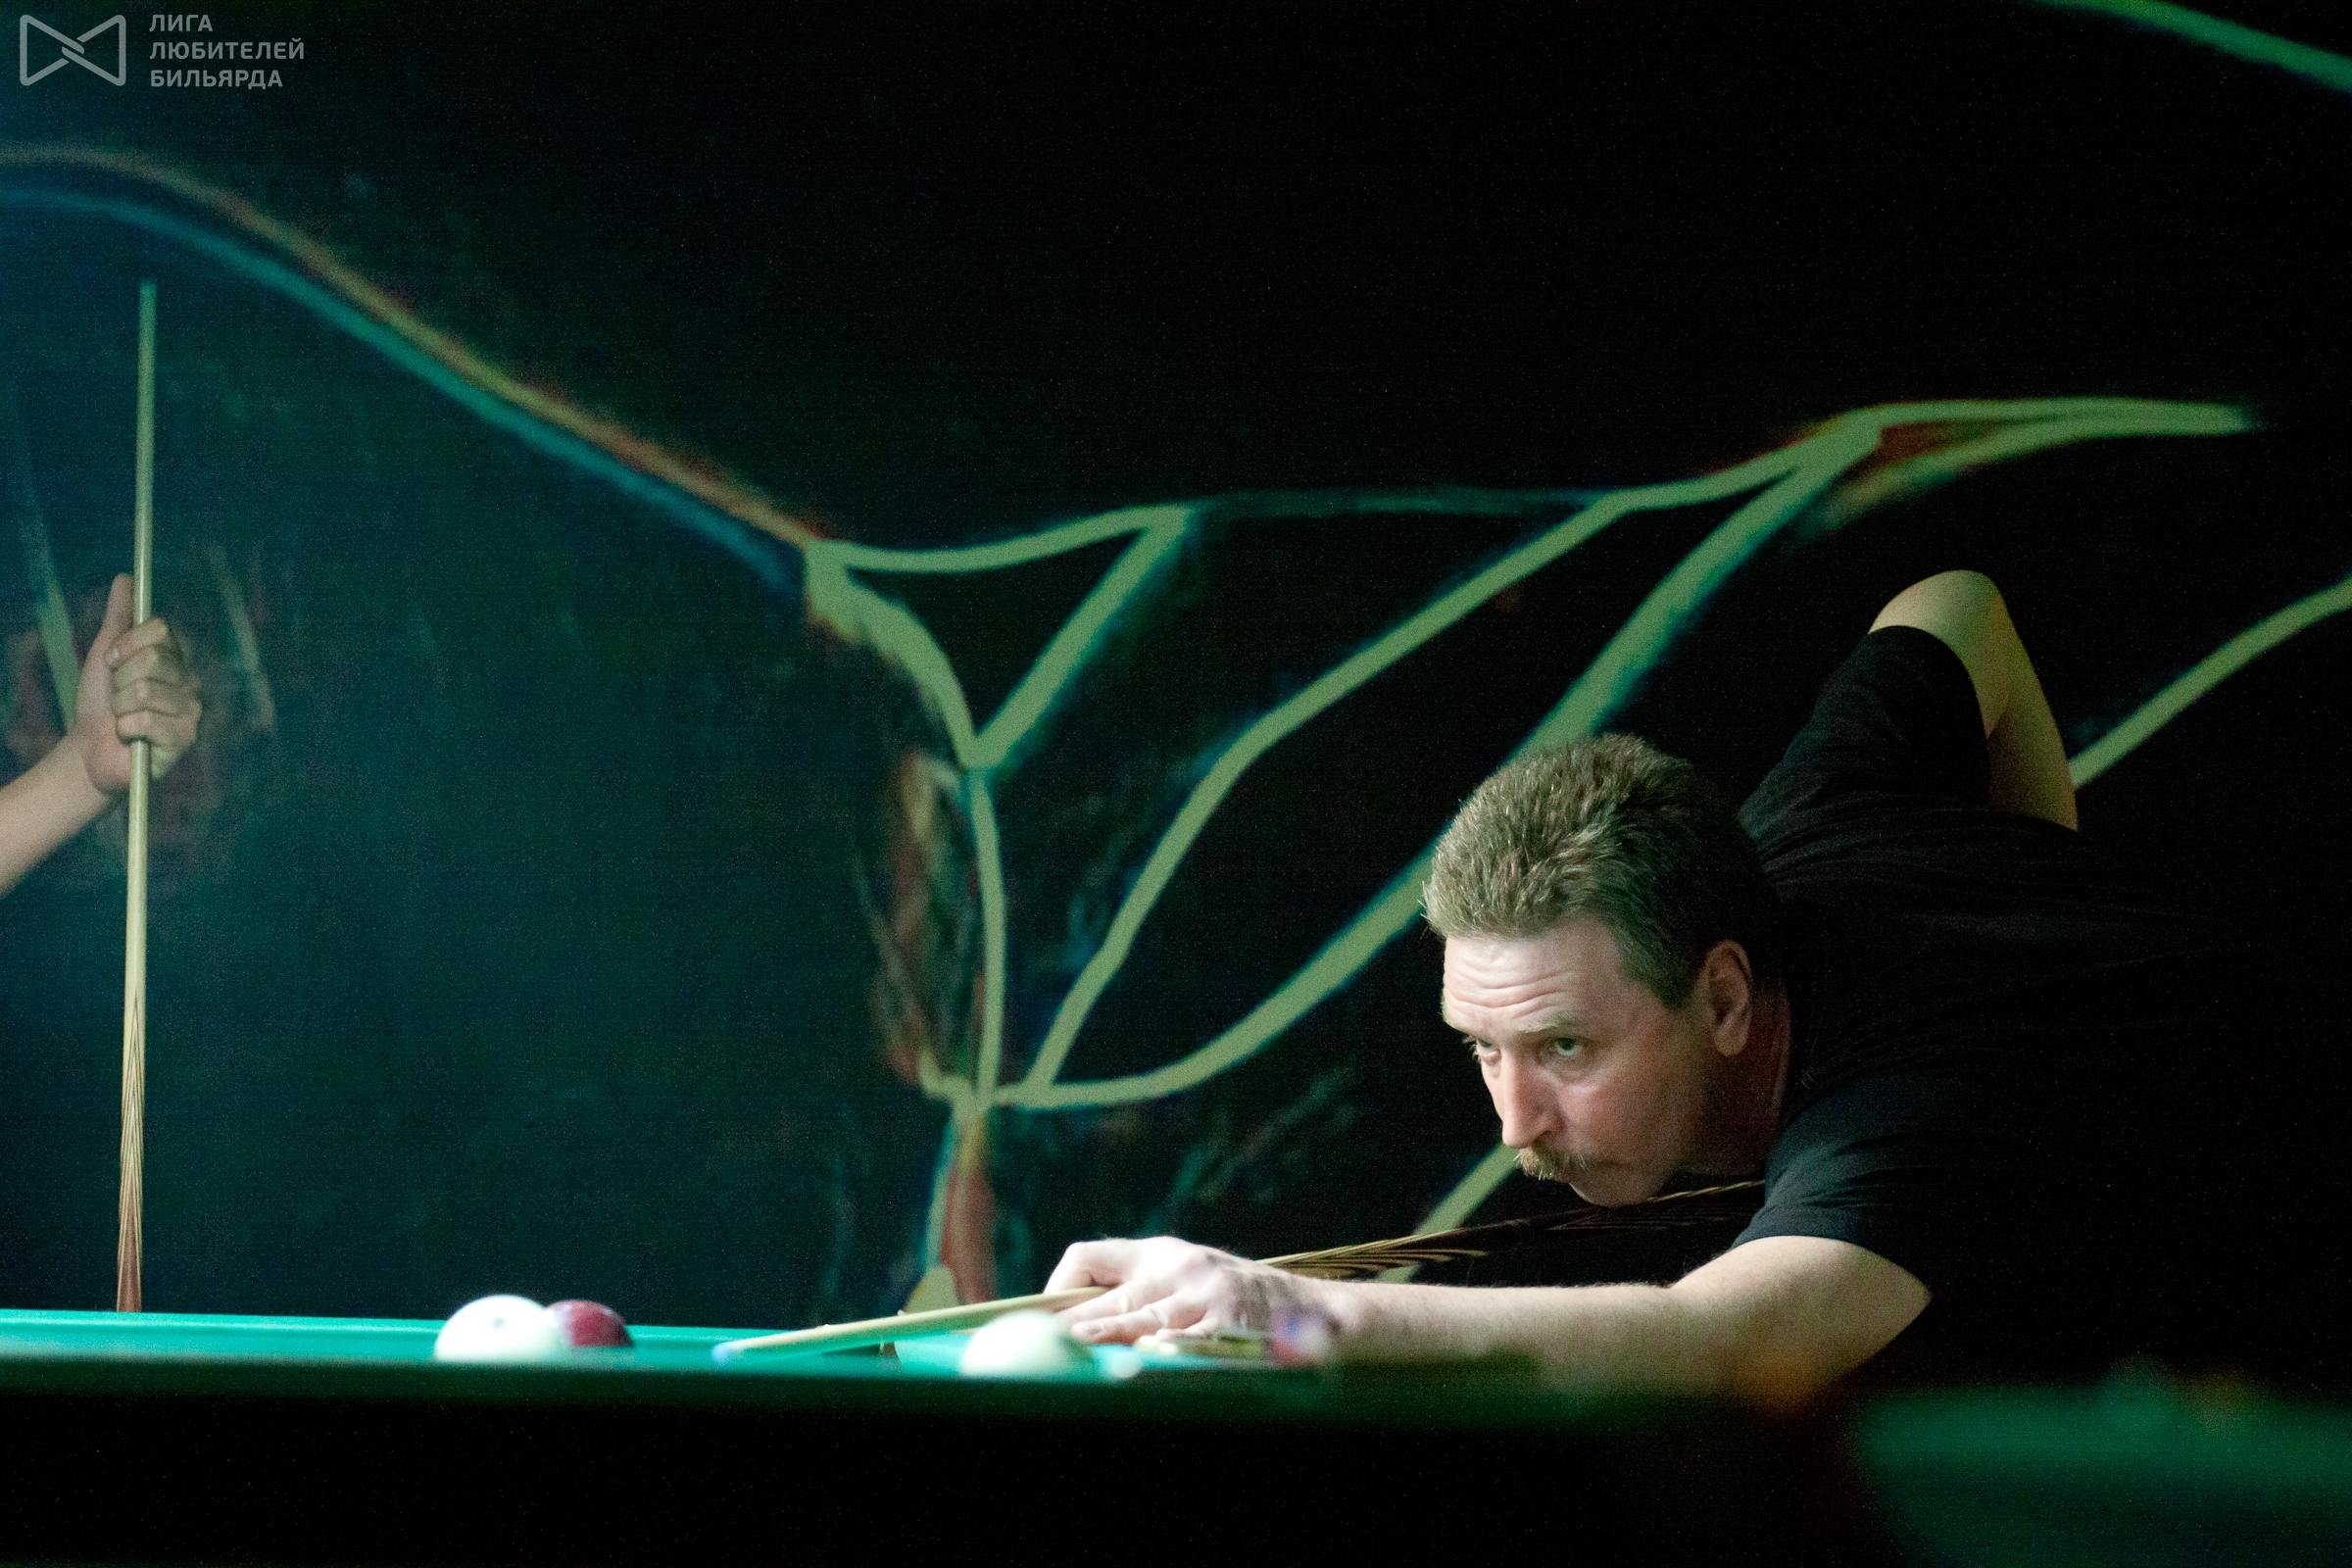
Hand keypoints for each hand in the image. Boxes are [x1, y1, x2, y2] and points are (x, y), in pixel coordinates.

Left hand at [72, 574, 202, 796]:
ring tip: (122, 719)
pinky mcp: (185, 739)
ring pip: (145, 691)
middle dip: (120, 679)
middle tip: (117, 697)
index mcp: (175, 659)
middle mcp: (190, 682)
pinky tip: (131, 738)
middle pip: (153, 658)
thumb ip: (118, 618)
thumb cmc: (99, 703)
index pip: (159, 630)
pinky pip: (145, 721)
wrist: (90, 749)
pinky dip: (125, 730)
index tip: (111, 661)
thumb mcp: (104, 655)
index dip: (126, 644)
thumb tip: (125, 578)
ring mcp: (191, 711)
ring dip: (120, 707)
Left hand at [1046, 1236, 1335, 1345]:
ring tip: (1074, 1348)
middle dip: (1075, 1323)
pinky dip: (1169, 1351)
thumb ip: (1142, 1292)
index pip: (1092, 1256)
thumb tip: (1073, 1322)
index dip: (1061, 1285)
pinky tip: (1148, 1357)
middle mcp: (1182, 1269)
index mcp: (1162, 1254)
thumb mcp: (1191, 1279)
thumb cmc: (1240, 1302)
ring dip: (1108, 1337)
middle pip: (1114, 1297)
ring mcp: (1209, 1297)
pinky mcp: (1235, 1325)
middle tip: (1040, 1342)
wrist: (1316, 1312)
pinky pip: (1193, 1342)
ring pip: (1145, 1322)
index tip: (1046, 1318)